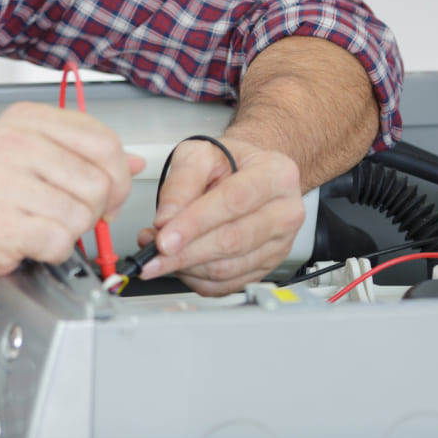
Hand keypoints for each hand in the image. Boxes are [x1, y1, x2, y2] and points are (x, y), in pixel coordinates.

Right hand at [0, 101, 143, 287]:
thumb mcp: (34, 159)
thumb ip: (84, 156)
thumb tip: (135, 162)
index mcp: (26, 119)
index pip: (103, 140)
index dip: (118, 174)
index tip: (107, 191)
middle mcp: (14, 143)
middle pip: (99, 180)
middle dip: (95, 209)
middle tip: (67, 213)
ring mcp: (3, 181)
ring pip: (83, 214)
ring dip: (71, 232)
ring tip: (40, 224)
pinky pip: (60, 241)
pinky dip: (54, 251)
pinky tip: (31, 241)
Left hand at [136, 137, 304, 295]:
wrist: (250, 173)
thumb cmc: (229, 162)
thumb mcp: (200, 153)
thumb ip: (181, 182)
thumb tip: (166, 219)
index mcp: (276, 174)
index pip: (233, 202)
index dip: (195, 224)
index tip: (165, 238)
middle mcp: (285, 211)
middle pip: (232, 240)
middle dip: (185, 252)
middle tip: (153, 254)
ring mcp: (280, 243)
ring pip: (228, 268)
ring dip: (187, 267)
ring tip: (161, 254)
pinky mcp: (267, 266)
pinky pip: (228, 284)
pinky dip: (197, 279)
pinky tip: (181, 264)